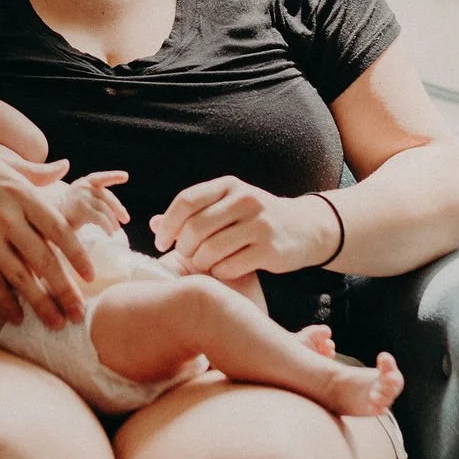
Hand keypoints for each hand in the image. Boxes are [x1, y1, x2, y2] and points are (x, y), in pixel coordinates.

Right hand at [0, 137, 94, 326]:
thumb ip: (33, 172)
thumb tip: (63, 167)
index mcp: (20, 192)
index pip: (59, 229)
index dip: (78, 255)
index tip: (91, 275)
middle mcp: (6, 216)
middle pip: (44, 259)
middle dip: (65, 290)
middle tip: (80, 314)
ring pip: (20, 276)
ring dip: (40, 303)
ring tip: (56, 324)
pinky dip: (4, 300)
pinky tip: (17, 317)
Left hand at [150, 177, 338, 280]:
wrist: (306, 228)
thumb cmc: (255, 219)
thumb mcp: (227, 206)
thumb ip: (193, 213)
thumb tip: (152, 223)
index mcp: (228, 186)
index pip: (186, 201)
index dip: (167, 224)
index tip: (161, 242)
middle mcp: (244, 200)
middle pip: (195, 228)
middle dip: (184, 248)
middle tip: (187, 257)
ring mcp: (259, 224)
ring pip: (210, 250)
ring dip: (201, 263)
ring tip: (206, 264)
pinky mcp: (270, 249)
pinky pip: (229, 267)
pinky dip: (220, 273)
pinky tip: (225, 269)